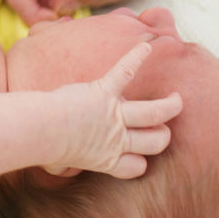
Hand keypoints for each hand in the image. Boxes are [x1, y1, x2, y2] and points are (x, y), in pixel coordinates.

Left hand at [44, 41, 180, 178]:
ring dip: (169, 106)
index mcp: (107, 160)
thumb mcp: (59, 165)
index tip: (138, 156)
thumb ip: (66, 167)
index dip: (140, 161)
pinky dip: (135, 58)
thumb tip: (59, 170)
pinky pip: (125, 73)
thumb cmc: (44, 147)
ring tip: (177, 99)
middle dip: (163, 135)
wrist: (41, 130)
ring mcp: (113, 115)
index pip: (138, 167)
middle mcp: (116, 139)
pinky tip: (146, 47)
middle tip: (166, 126)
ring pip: (154, 113)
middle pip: (156, 142)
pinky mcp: (104, 92)